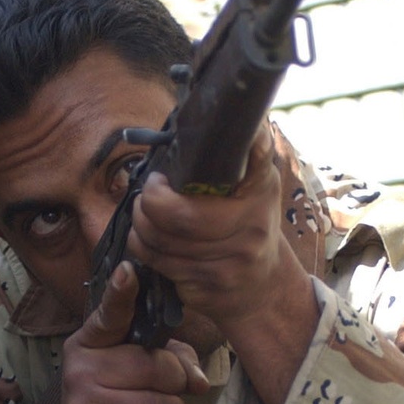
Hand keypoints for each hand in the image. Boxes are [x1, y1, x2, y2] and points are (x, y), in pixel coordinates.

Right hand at [44, 259, 209, 403]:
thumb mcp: (136, 377)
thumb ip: (172, 363)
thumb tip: (198, 382)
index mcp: (89, 346)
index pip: (110, 316)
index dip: (122, 294)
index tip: (128, 271)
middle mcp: (81, 372)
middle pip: (159, 370)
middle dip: (173, 390)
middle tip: (155, 403)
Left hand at [127, 126, 319, 403]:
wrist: (264, 289)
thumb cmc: (256, 225)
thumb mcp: (262, 185)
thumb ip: (251, 152)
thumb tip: (246, 112)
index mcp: (259, 197)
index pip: (206, 191)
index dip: (166, 190)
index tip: (160, 177)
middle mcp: (246, 234)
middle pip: (174, 220)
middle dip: (146, 204)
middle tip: (147, 194)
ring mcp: (223, 268)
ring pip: (158, 243)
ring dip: (139, 225)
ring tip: (143, 212)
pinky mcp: (201, 291)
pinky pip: (157, 265)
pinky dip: (143, 249)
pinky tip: (147, 238)